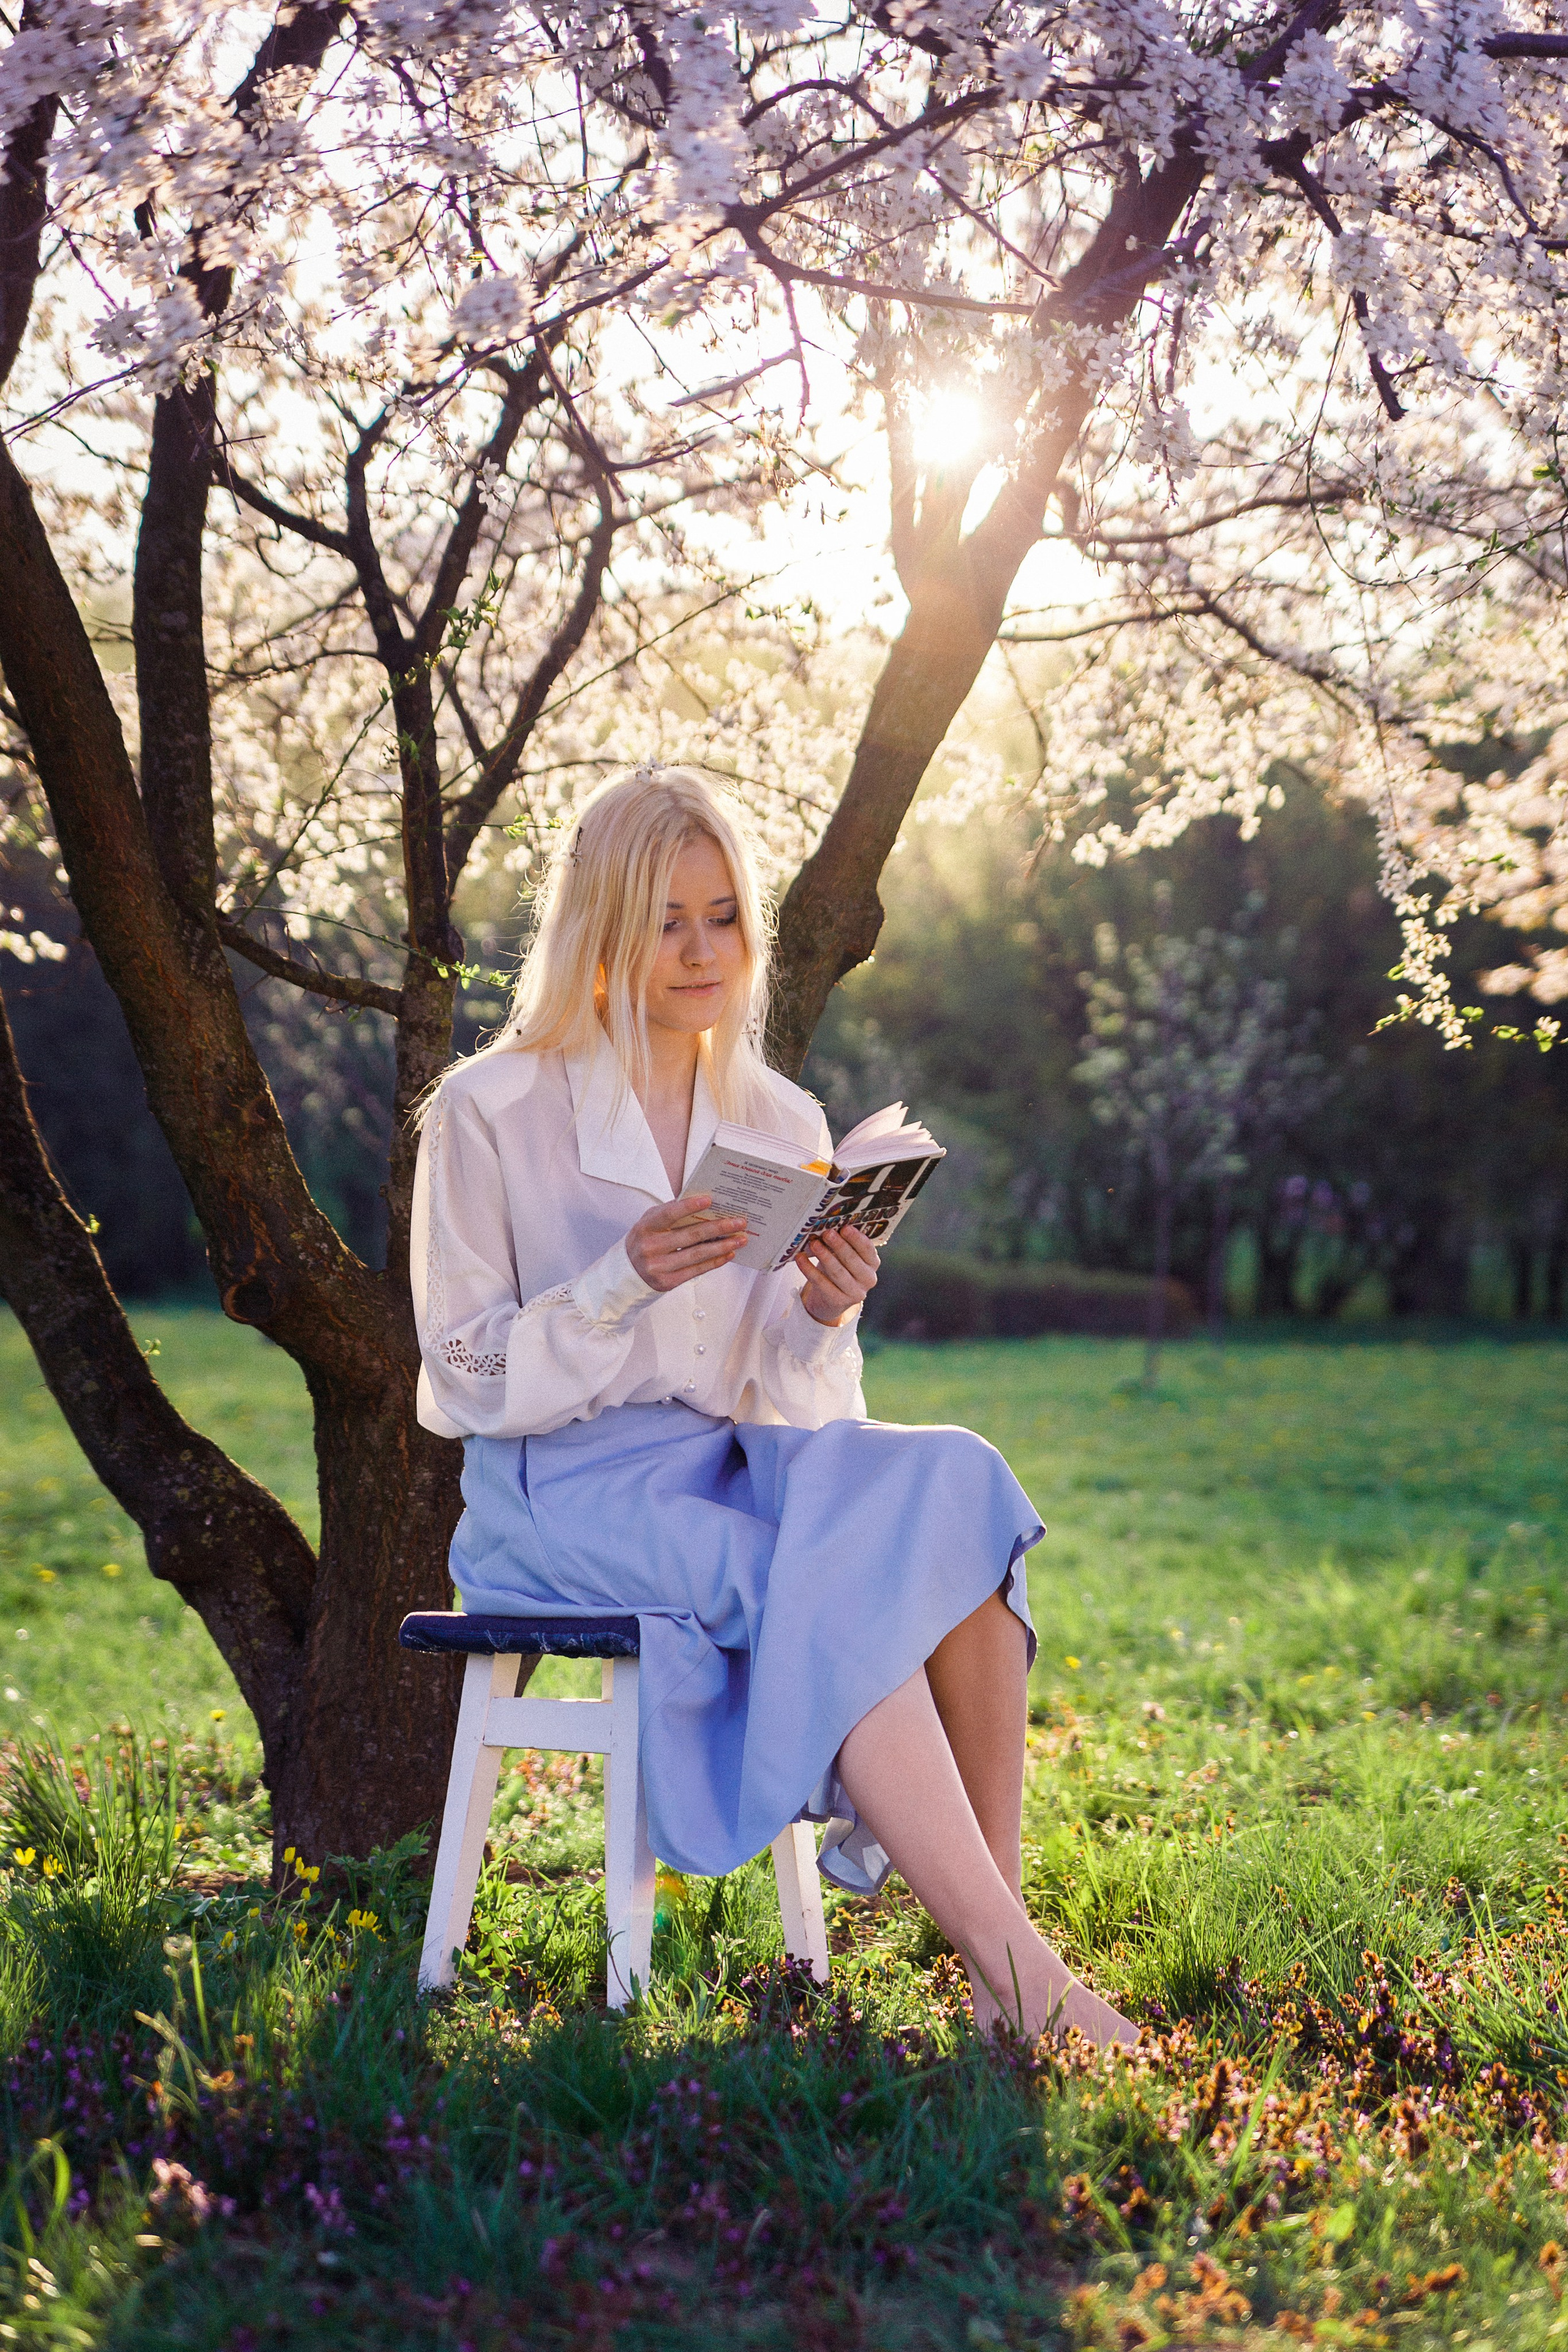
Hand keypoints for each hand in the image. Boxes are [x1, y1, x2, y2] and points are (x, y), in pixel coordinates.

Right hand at [626, 1195, 748, 1292]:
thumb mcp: (649, 1223)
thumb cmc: (644, 1241)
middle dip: (719, 1227)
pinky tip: (728, 1254)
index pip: (669, 1214)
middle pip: (691, 1235)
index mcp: (645, 1227)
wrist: (627, 1273)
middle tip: (739, 1222)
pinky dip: (715, 1261)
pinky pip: (697, 1270)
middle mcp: (650, 1247)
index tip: (710, 1200)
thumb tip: (702, 1205)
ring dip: (723, 1246)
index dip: (689, 1207)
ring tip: (740, 1239)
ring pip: (697, 1254)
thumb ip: (670, 1213)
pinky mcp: (667, 1282)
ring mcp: (659, 1267)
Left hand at [794, 1223, 878, 1326]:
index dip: (856, 1238)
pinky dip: (810, 1270)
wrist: (832, 1299)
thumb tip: (826, 1228)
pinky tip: (801, 1259)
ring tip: (814, 1244)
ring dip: (824, 1256)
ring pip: (838, 1272)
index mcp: (872, 1263)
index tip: (844, 1228)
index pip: (867, 1249)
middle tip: (827, 1233)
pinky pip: (822, 1283)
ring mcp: (855, 1293)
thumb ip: (842, 1244)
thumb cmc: (840, 1269)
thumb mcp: (845, 1256)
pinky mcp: (839, 1301)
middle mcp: (868, 1279)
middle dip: (839, 1245)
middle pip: (852, 1260)